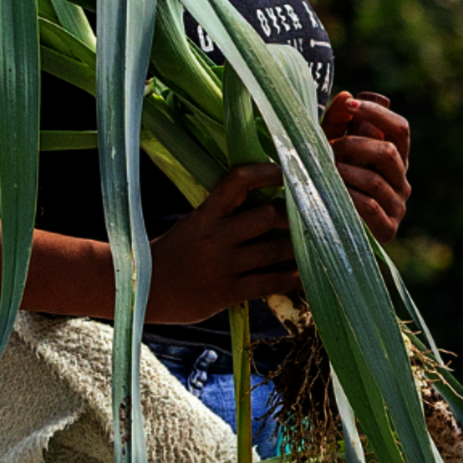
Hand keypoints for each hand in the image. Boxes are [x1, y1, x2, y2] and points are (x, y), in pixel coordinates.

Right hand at [145, 164, 298, 322]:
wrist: (144, 289)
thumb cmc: (175, 252)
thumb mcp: (194, 224)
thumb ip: (225, 213)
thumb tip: (268, 199)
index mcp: (205, 214)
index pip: (237, 181)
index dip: (265, 173)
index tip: (285, 169)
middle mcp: (216, 236)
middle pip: (267, 216)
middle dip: (292, 216)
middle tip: (309, 216)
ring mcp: (223, 265)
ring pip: (274, 250)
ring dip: (298, 247)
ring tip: (317, 243)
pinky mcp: (228, 293)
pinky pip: (269, 282)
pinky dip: (292, 277)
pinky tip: (306, 275)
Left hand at [323, 91, 411, 240]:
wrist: (325, 230)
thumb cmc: (328, 182)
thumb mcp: (330, 148)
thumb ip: (337, 122)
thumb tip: (347, 96)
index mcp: (395, 159)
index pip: (400, 129)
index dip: (378, 113)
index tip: (351, 105)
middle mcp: (401, 181)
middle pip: (389, 152)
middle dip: (355, 145)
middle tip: (330, 149)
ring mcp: (397, 207)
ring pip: (376, 181)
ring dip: (346, 173)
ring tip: (325, 173)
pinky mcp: (388, 230)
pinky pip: (370, 207)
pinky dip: (348, 197)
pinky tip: (331, 195)